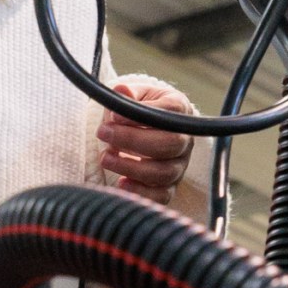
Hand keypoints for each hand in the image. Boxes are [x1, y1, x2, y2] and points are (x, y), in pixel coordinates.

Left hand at [97, 75, 195, 199]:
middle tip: (103, 133)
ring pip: (164, 171)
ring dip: (131, 166)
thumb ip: (128, 93)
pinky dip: (140, 192)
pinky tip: (121, 183)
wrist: (144, 130)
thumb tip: (122, 91)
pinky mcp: (170, 186)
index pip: (168, 113)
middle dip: (132, 140)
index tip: (113, 116)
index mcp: (179, 110)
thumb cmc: (139, 109)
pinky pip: (161, 196)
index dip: (140, 117)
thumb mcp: (135, 95)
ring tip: (105, 157)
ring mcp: (180, 165)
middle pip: (170, 143)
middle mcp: (185, 138)